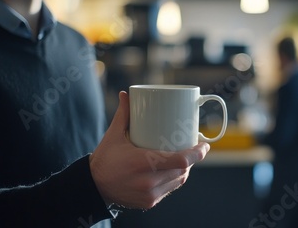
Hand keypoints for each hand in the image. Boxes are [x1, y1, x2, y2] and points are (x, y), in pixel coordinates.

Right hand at [89, 91, 209, 208]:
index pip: (181, 160)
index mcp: (142, 163)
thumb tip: (127, 94)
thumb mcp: (113, 135)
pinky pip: (169, 189)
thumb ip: (123, 114)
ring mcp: (150, 194)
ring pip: (178, 181)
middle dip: (193, 159)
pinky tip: (175, 171)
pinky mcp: (149, 202)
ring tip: (186, 157)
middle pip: (183, 170)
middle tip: (195, 147)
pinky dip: (174, 179)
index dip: (197, 153)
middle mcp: (148, 181)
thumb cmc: (105, 159)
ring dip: (185, 169)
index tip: (204, 145)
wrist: (93, 186)